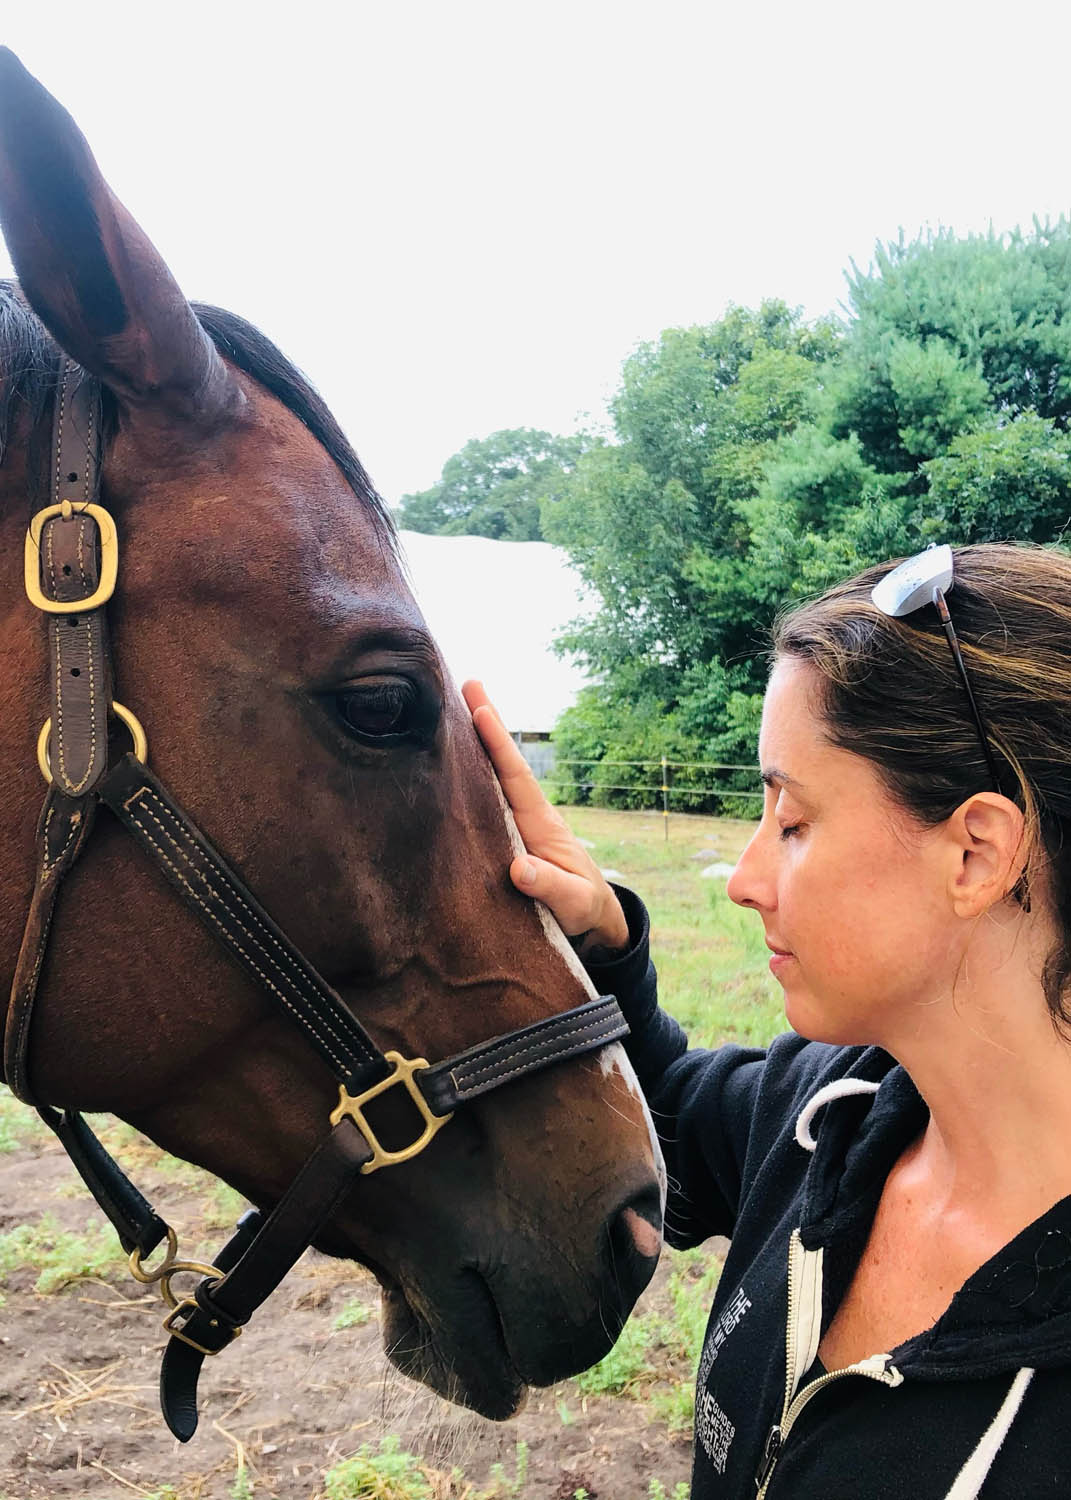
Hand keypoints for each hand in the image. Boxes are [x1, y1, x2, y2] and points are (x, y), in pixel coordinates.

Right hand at [463, 680, 629, 954]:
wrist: (592, 920)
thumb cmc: (583, 910)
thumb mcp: (572, 903)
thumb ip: (549, 886)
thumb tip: (518, 868)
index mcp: (541, 824)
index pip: (516, 777)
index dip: (498, 744)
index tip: (480, 709)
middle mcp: (527, 815)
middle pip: (502, 763)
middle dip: (486, 723)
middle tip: (466, 681)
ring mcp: (516, 824)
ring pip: (491, 777)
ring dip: (473, 744)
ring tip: (452, 707)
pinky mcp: (507, 837)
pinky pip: (485, 798)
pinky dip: (469, 775)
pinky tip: (450, 761)